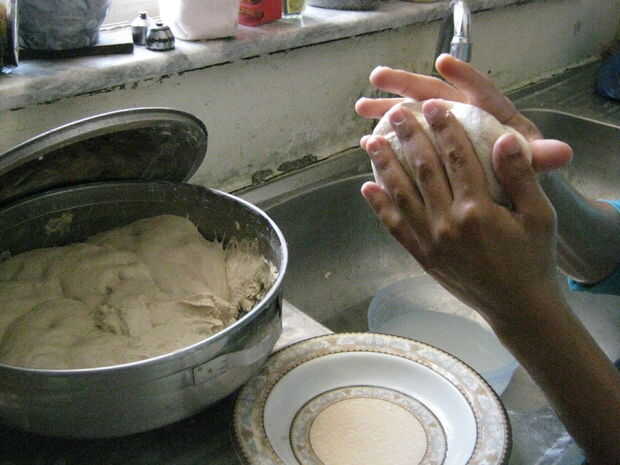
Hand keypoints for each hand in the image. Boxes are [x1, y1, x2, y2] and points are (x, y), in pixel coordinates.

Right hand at [356, 54, 571, 171]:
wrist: (506, 193)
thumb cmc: (520, 173)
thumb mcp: (530, 165)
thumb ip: (538, 158)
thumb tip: (562, 153)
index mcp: (490, 115)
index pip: (478, 91)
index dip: (464, 76)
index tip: (444, 62)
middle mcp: (463, 116)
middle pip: (435, 94)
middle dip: (406, 85)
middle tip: (378, 77)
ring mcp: (443, 131)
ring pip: (413, 115)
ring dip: (387, 109)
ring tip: (361, 106)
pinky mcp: (429, 148)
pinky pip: (406, 141)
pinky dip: (387, 141)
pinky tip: (367, 143)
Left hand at [361, 99, 561, 324]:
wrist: (517, 307)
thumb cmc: (533, 259)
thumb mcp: (540, 217)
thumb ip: (521, 177)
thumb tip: (505, 138)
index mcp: (478, 209)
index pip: (457, 158)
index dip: (443, 129)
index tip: (431, 106)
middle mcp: (447, 223)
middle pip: (423, 170)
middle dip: (408, 138)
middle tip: (395, 114)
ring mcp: (430, 241)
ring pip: (402, 195)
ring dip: (384, 166)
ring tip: (370, 142)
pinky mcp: (421, 256)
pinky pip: (395, 227)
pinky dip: (379, 206)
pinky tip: (367, 188)